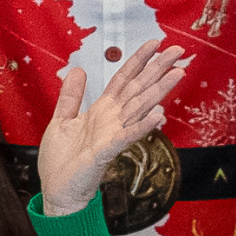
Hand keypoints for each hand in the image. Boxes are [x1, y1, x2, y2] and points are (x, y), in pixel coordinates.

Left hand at [33, 47, 187, 216]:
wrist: (57, 192)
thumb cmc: (61, 162)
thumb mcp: (61, 121)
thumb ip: (71, 96)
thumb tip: (79, 69)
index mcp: (102, 111)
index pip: (124, 80)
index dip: (138, 60)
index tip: (154, 43)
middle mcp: (112, 120)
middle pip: (139, 89)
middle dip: (158, 69)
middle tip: (178, 50)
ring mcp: (112, 135)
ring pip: (139, 108)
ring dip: (159, 91)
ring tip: (177, 74)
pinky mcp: (106, 152)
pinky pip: (127, 136)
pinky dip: (142, 126)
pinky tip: (159, 116)